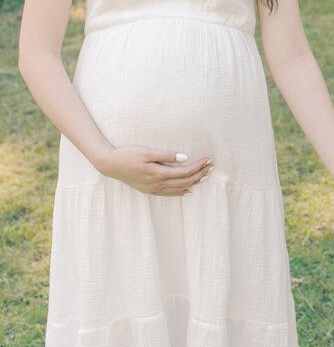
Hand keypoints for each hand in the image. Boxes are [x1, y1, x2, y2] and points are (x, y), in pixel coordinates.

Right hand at [94, 146, 212, 195]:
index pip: (185, 172)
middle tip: (212, 167)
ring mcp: (153, 189)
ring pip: (179, 188)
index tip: (209, 159)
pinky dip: (180, 192)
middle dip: (200, 174)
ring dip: (193, 182)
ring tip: (205, 176)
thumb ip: (166, 155)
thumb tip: (185, 157)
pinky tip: (188, 190)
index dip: (199, 166)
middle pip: (185, 181)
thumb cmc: (127, 155)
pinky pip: (169, 194)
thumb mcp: (147, 152)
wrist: (109, 165)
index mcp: (158, 174)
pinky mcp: (149, 190)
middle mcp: (157, 184)